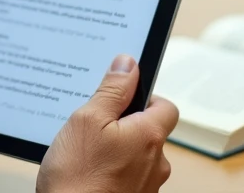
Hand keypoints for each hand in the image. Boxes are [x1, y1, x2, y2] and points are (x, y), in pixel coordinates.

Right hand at [37, 56, 178, 192]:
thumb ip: (112, 90)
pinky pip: (128, 178)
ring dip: (118, 151)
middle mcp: (156, 163)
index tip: (123, 96)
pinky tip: (88, 173)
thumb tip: (128, 64)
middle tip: (95, 126)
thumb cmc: (77, 177)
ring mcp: (147, 187)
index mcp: (149, 136)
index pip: (166, 106)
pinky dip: (112, 173)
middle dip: (126, 126)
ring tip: (87, 153)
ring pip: (138, 157)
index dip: (146, 97)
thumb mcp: (87, 119)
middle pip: (150, 133)